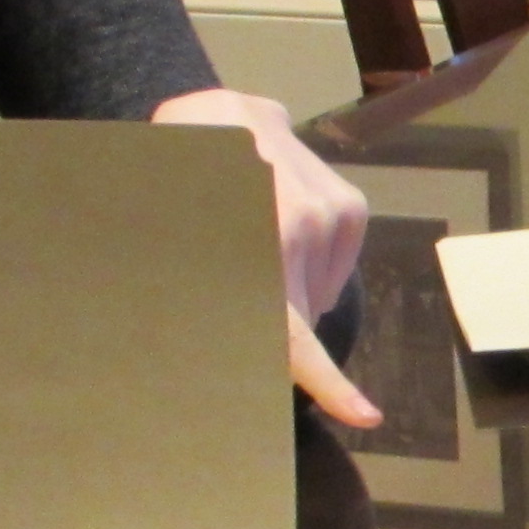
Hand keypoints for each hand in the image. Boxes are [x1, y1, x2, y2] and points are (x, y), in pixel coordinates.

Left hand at [154, 87, 376, 426]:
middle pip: (300, 315)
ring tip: (252, 242)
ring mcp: (335, 214)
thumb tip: (165, 353)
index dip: (331, 382)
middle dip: (275, 323)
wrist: (214, 112)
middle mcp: (306, 227)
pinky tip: (284, 234)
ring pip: (321, 294)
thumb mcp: (163, 226)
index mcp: (258, 241)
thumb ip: (182, 281)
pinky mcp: (351, 207)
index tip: (366, 416)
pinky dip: (314, 270)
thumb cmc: (177, 176)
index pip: (296, 330)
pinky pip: (338, 266)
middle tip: (231, 286)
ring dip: (293, 291)